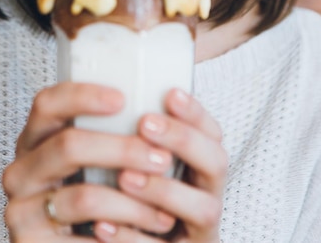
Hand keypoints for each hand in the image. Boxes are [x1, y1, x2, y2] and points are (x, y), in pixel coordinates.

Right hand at [2, 82, 174, 241]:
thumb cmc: (90, 200)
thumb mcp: (91, 164)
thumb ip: (109, 135)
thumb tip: (161, 108)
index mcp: (35, 140)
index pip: (47, 103)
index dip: (82, 96)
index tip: (122, 99)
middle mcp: (21, 171)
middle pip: (68, 145)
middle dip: (122, 150)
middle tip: (162, 158)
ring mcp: (21, 209)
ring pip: (82, 196)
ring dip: (132, 203)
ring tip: (164, 211)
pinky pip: (82, 239)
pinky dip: (121, 237)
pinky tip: (143, 235)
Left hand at [94, 89, 226, 242]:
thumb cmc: (136, 204)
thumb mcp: (143, 167)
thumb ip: (139, 140)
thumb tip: (107, 94)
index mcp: (202, 168)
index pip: (213, 134)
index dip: (195, 113)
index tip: (169, 93)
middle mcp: (209, 195)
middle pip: (217, 163)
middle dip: (183, 140)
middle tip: (145, 123)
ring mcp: (201, 230)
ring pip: (204, 210)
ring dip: (164, 189)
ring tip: (125, 177)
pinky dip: (133, 238)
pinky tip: (103, 225)